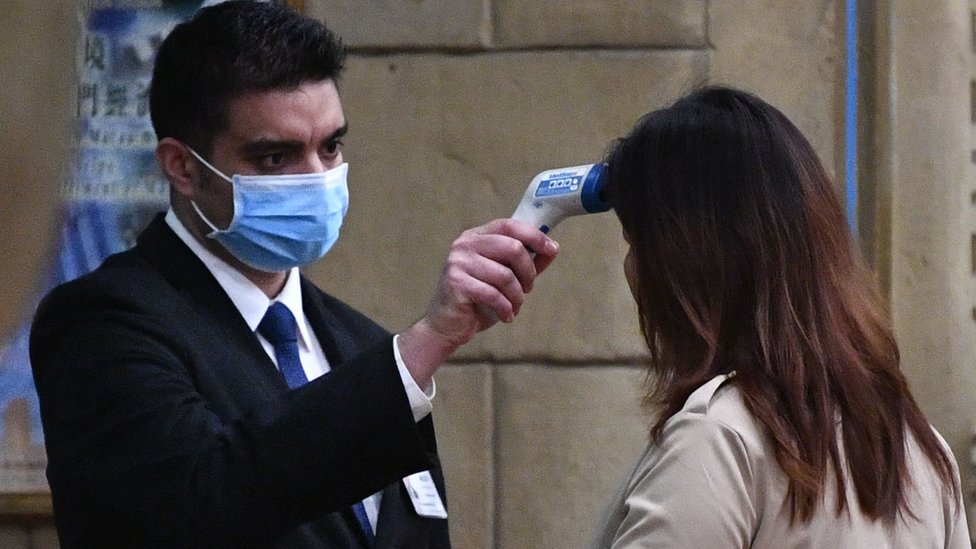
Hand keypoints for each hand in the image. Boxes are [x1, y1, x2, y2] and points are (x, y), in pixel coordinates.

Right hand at [397, 219, 558, 383]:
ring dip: (517, 296)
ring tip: (514, 306)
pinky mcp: (456, 283)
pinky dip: (506, 309)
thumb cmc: (478, 299)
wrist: (447, 325)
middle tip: (528, 288)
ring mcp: (458, 263)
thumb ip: (527, 262)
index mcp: (476, 236)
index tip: (552, 249)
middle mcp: (464, 244)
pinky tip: (506, 315)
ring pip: (505, 275)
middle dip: (528, 272)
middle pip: (512, 248)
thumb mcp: (506, 277)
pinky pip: (493, 294)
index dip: (534, 236)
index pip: (509, 225)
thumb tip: (553, 248)